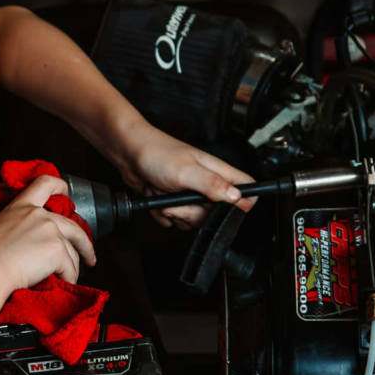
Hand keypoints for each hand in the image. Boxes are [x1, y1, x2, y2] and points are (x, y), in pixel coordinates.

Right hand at [0, 174, 96, 297]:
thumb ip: (14, 232)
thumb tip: (24, 250)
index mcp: (19, 208)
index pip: (44, 184)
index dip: (60, 186)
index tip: (67, 192)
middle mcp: (38, 216)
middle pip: (73, 226)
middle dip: (85, 244)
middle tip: (88, 255)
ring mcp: (50, 231)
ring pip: (73, 252)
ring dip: (72, 268)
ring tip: (65, 279)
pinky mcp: (56, 250)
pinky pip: (70, 270)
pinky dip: (67, 280)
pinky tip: (58, 284)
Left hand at [117, 124, 255, 229]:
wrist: (129, 156)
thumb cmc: (157, 153)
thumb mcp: (187, 171)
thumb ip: (213, 185)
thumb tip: (237, 197)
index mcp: (217, 172)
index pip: (246, 188)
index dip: (243, 202)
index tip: (223, 207)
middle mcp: (206, 184)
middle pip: (215, 214)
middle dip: (192, 212)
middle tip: (179, 198)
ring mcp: (190, 195)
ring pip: (193, 221)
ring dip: (174, 213)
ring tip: (164, 193)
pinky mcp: (175, 203)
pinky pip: (174, 222)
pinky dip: (162, 214)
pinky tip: (157, 197)